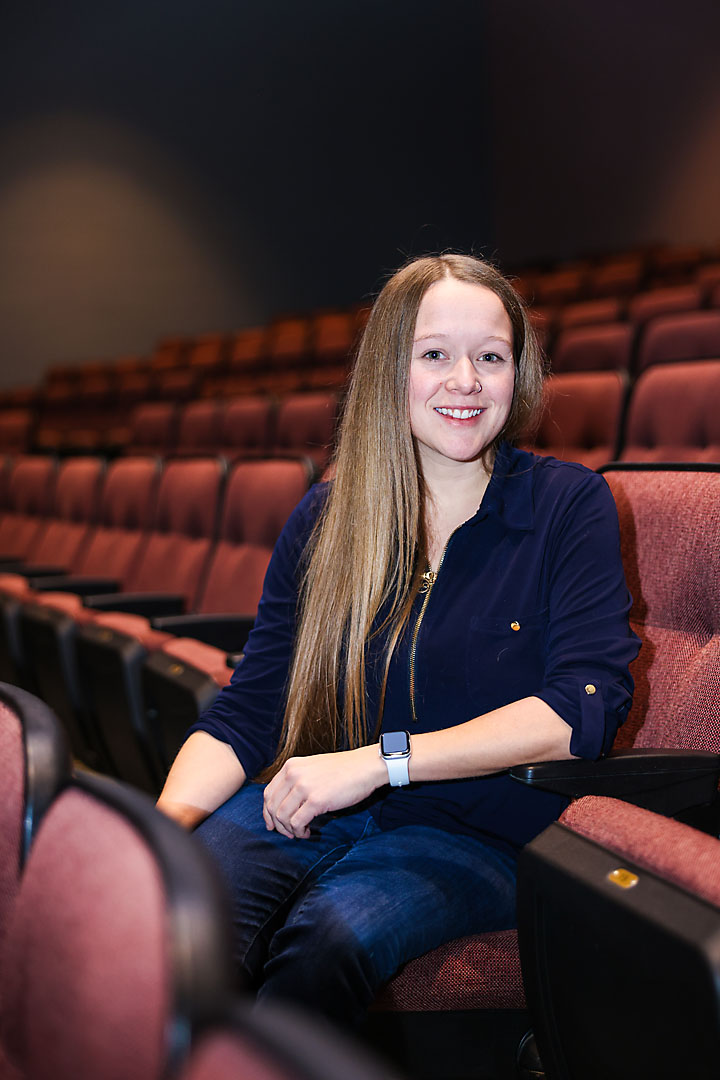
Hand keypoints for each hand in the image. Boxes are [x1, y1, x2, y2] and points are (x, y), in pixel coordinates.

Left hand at [263, 744, 386, 838]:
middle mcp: (293, 775)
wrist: (365, 767)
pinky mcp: (316, 800)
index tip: (273, 824)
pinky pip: (297, 823)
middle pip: (272, 807)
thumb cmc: (343, 770)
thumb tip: (285, 804)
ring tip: (301, 832)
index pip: (268, 793)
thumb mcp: (313, 768)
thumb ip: (297, 780)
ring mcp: (303, 787)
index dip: (267, 813)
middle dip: (278, 825)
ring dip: (289, 830)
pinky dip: (299, 831)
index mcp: (291, 766)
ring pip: (282, 817)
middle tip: (288, 833)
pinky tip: (308, 832)